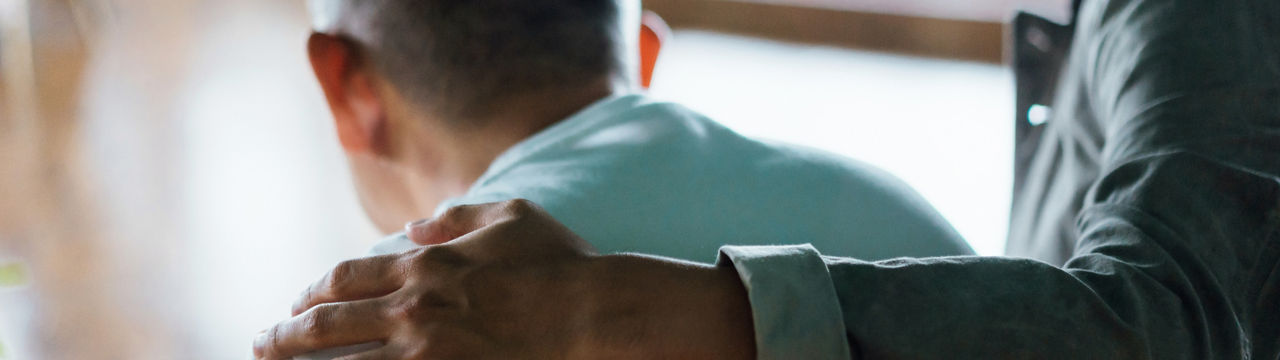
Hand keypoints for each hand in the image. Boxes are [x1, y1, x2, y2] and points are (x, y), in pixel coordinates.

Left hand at [254, 199, 755, 358]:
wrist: (597, 318)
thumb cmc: (563, 267)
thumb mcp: (515, 216)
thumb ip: (460, 216)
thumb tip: (418, 223)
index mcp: (426, 264)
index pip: (348, 276)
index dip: (315, 290)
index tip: (299, 300)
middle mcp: (414, 308)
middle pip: (329, 324)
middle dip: (288, 335)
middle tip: (264, 342)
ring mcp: (425, 353)